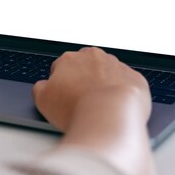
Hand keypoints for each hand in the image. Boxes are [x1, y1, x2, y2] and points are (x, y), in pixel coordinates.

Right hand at [32, 48, 157, 174]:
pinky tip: (117, 109)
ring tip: (100, 109)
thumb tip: (43, 86)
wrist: (109, 116)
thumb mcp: (42, 100)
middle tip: (81, 104)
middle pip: (86, 68)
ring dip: (104, 87)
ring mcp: (117, 66)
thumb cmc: (76, 109)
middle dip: (84, 82)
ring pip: (108, 75)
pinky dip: (123, 95)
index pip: (62, 68)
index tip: (65, 99)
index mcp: (70, 59)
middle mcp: (94, 57)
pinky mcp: (135, 78)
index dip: (61, 86)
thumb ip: (40, 88)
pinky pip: (127, 85)